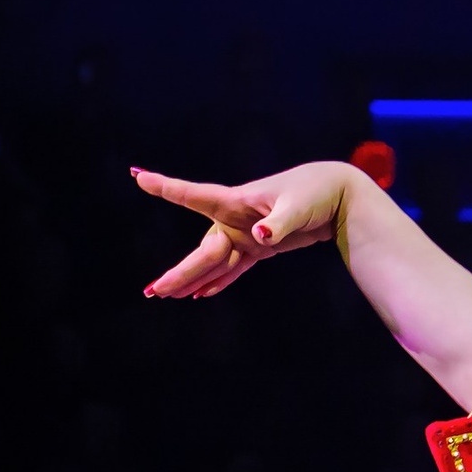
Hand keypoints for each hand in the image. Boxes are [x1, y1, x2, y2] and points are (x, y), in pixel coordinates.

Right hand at [135, 161, 360, 300]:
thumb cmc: (313, 195)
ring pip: (213, 263)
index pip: (194, 195)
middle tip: (153, 291)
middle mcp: (233, 219)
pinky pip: (233, 268)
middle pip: (203, 251)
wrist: (334, 197)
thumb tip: (260, 238)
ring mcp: (243, 234)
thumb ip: (278, 224)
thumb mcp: (297, 208)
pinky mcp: (258, 247)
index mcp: (236, 201)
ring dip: (191, 280)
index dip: (166, 188)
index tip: (137, 176)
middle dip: (179, 272)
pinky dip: (218, 282)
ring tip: (167, 295)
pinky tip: (201, 294)